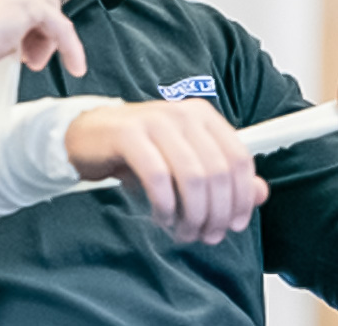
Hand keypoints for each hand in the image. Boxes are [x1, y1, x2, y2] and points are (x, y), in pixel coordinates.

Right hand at [0, 0, 85, 78]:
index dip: (14, 24)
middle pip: (30, 0)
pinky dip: (70, 48)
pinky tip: (74, 67)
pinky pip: (60, 27)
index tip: (11, 46)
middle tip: (26, 57)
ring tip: (37, 64)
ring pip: (48, 11)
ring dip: (48, 39)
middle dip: (32, 31)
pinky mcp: (32, 5)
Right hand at [64, 98, 268, 244]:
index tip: (235, 224)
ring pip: (192, 177)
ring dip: (192, 215)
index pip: (239, 158)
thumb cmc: (138, 151)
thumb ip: (223, 176)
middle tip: (206, 235)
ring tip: (182, 231)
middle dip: (216, 213)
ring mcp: (154, 121)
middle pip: (217, 171)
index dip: (242, 197)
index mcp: (201, 115)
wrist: (87, 136)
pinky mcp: (128, 134)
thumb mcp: (184, 162)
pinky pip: (158, 178)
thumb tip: (261, 192)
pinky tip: (161, 217)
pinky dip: (165, 206)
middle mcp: (181, 113)